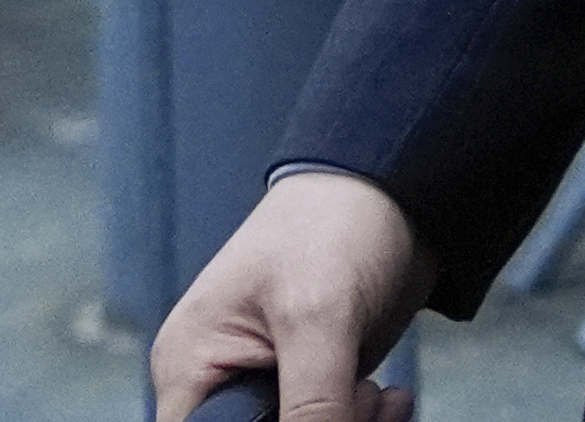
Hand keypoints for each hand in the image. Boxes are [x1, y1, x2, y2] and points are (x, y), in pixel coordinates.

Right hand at [150, 169, 430, 421]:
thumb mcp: (318, 318)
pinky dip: (364, 420)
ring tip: (381, 396)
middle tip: (361, 397)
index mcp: (190, 366)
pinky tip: (391, 398)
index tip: (322, 414)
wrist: (395, 186)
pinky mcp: (312, 380)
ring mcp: (268, 382)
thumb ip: (311, 401)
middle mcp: (219, 380)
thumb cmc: (335, 226)